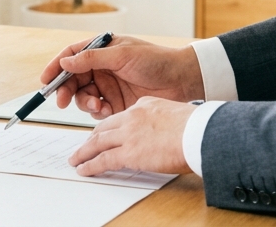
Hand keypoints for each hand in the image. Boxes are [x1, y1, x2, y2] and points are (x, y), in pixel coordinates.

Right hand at [39, 35, 203, 118]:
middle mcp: (101, 67)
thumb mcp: (122, 55)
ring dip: (84, 102)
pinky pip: (97, 109)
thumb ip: (92, 59)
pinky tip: (108, 110)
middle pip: (72, 79)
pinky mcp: (116, 102)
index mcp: (101, 50)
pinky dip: (98, 112)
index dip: (56, 67)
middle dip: (66, 90)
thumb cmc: (156, 61)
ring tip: (97, 106)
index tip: (45, 80)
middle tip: (62, 101)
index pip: (71, 56)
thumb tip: (66, 62)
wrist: (181, 81)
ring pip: (83, 96)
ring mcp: (108, 85)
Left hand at [69, 97, 195, 176]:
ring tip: (76, 159)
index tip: (104, 134)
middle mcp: (132, 117)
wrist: (199, 132)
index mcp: (144, 106)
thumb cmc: (196, 126)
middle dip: (91, 138)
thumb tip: (163, 133)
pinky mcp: (129, 152)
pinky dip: (90, 165)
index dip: (109, 127)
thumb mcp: (174, 114)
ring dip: (84, 152)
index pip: (120, 117)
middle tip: (84, 146)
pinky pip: (103, 159)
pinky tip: (84, 169)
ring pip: (98, 142)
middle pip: (104, 128)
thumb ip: (162, 121)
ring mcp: (129, 134)